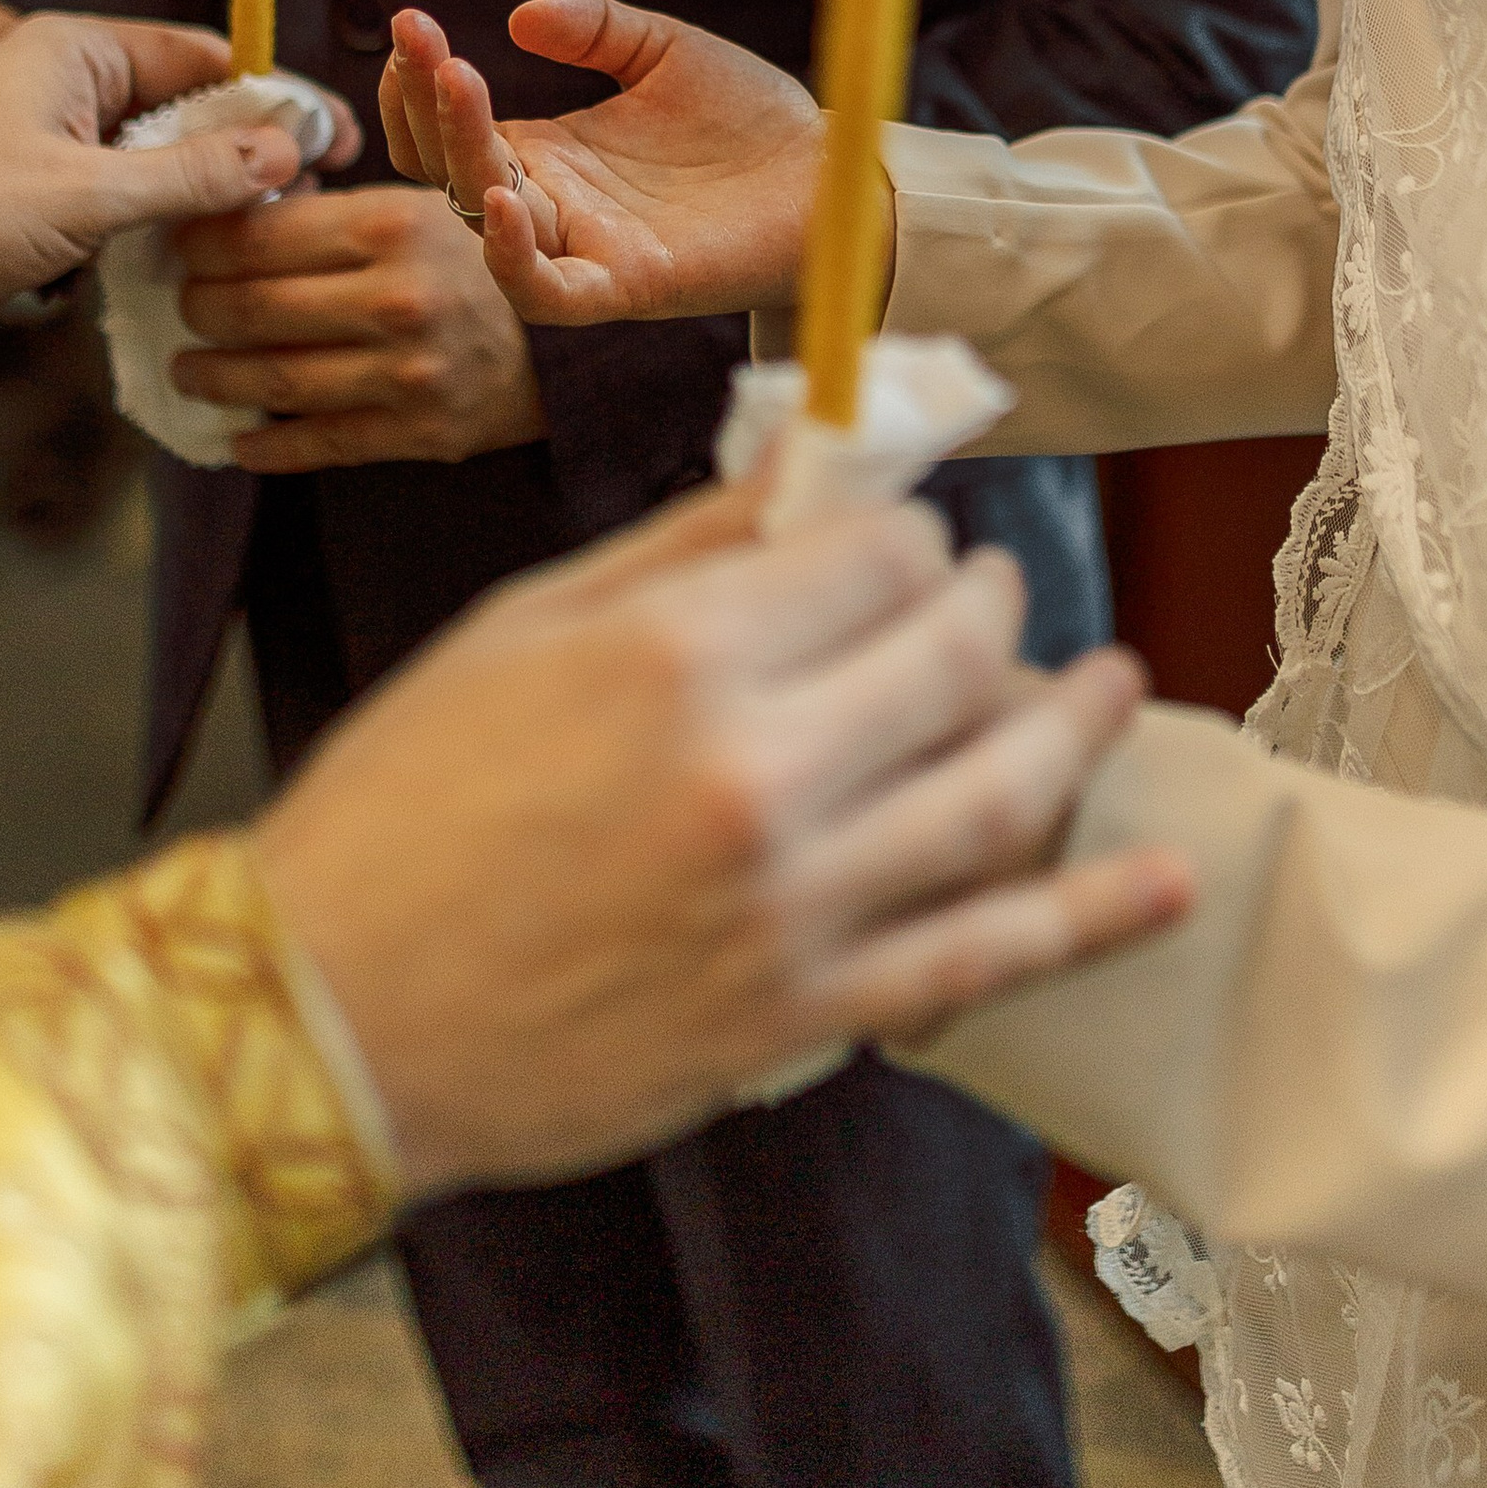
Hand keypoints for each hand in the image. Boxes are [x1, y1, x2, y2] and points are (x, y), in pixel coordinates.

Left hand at [0, 16, 311, 357]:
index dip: (270, 100)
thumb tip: (286, 154)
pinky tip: (195, 261)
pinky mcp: (34, 199)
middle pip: (183, 109)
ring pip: (152, 161)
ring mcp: (49, 143)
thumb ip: (190, 176)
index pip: (203, 58)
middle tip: (307, 201)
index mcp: (77, 50)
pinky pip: (118, 201)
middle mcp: (66, 85)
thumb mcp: (86, 194)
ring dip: (197, 195)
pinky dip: (155, 225)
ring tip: (264, 236)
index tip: (330, 146)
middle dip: (241, 152)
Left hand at [166, 180, 543, 470]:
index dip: (200, 243)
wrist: (577, 337)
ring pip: (271, 380)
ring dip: (212, 378)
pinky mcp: (418, 432)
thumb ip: (341, 204)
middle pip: (250, 308)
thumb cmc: (486, 259)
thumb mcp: (426, 201)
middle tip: (181, 308)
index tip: (179, 245)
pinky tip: (237, 439)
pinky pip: (317, 445)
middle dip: (196, 309)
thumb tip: (239, 202)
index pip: (257, 236)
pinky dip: (264, 447)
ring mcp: (406, 372)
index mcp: (392, 226)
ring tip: (188, 370)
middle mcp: (395, 299)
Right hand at [254, 484, 1190, 1192]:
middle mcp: (755, 772)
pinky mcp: (801, 1015)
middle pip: (955, 661)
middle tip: (997, 601)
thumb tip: (806, 467)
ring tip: (1115, 684)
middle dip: (994, 612)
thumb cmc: (402, 810)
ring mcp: (791, 904)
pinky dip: (1088, 916)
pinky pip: (980, 958)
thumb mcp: (523, 632)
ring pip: (997, 793)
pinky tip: (1162, 879)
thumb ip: (685, 548)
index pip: (877, 557)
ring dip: (1076, 728)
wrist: (324, 1020)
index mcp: (678, 656)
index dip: (910, 540)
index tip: (907, 547)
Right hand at [381, 0, 826, 329]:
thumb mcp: (663, 49)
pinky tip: (506, 198)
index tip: (412, 23)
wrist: (829, 174)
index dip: (418, 83)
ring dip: (458, 154)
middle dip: (424, 104)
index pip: (447, 129)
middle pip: (449, 167)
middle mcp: (551, 201)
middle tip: (426, 42)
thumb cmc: (748, 119)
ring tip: (459, 83)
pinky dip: (511, 256)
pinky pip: (544, 291)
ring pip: (484, 218)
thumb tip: (520, 17)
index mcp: (548, 151)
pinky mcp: (624, 284)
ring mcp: (582, 245)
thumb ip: (594, 26)